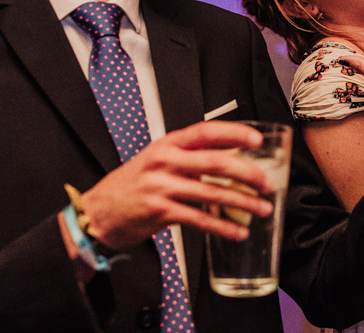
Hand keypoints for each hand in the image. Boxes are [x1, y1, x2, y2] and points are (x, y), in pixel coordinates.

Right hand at [80, 121, 274, 249]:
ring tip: (262, 209)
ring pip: (211, 192)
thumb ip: (188, 157)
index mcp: (167, 144)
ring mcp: (161, 187)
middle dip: (246, 173)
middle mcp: (164, 162)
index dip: (233, 134)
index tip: (256, 141)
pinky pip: (199, 219)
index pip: (205, 131)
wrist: (97, 212)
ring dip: (242, 203)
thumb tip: (229, 158)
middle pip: (214, 162)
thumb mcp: (156, 160)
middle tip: (266, 183)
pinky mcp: (160, 212)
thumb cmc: (131, 185)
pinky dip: (222, 227)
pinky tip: (237, 232)